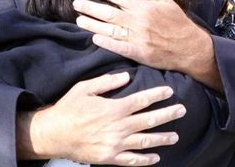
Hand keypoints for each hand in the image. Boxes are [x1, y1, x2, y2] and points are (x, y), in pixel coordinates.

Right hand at [18, 72, 185, 164]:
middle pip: (149, 120)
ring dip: (162, 138)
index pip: (142, 100)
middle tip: (182, 110)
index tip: (169, 91)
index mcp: (114, 108)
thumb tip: (126, 76)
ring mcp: (115, 144)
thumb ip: (107, 81)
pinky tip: (156, 157)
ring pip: (145, 141)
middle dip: (168, 115)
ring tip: (175, 136)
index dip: (158, 95)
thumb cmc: (68, 109)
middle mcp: (118, 127)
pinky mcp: (109, 157)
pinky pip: (132, 160)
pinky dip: (145, 160)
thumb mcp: (84, 88)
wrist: (53, 134)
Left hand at [74, 0, 221, 90]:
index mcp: (144, 6)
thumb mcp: (166, 1)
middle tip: (76, 3)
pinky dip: (106, 42)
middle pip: (109, 12)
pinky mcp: (138, 53)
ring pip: (110, 29)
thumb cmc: (178, 23)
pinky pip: (118, 47)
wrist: (190, 48)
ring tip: (79, 19)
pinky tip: (94, 38)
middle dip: (90, 6)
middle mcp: (138, 21)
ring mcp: (137, 37)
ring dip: (93, 24)